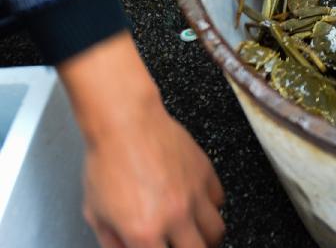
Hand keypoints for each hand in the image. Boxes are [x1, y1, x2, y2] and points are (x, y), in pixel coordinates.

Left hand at [59, 32, 224, 247]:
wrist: (125, 122)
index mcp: (144, 231)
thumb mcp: (95, 211)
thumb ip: (112, 240)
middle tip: (180, 246)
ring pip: (216, 231)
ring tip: (195, 234)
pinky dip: (210, 207)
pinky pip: (218, 200)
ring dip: (205, 237)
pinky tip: (197, 204)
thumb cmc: (107, 160)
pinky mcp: (205, 172)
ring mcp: (194, 194)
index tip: (156, 247)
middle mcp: (175, 215)